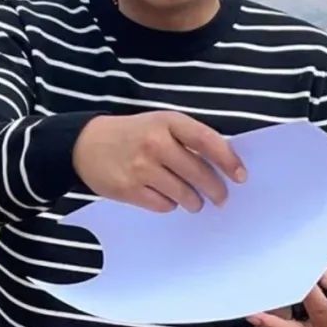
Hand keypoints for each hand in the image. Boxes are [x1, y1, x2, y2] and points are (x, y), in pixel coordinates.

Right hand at [72, 111, 246, 213]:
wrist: (85, 145)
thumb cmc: (131, 134)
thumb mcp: (159, 124)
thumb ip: (186, 138)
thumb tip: (220, 164)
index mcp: (167, 122)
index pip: (207, 141)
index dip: (227, 160)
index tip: (240, 176)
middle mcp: (155, 143)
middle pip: (197, 172)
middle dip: (215, 189)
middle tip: (221, 198)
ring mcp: (141, 167)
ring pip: (183, 193)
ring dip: (194, 201)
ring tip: (195, 202)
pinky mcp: (128, 189)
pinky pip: (162, 204)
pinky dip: (170, 204)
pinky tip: (168, 199)